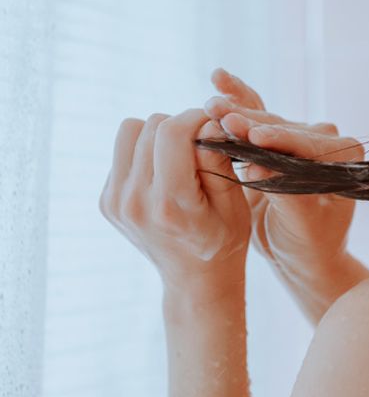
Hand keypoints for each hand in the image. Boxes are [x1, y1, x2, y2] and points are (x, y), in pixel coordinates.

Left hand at [99, 108, 251, 295]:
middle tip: (201, 144)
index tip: (214, 126)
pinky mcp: (106, 200)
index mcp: (168, 203)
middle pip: (151, 126)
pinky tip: (165, 173)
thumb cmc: (223, 239)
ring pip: (130, 131)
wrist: (195, 279)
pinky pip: (123, 150)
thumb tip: (209, 123)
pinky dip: (146, 151)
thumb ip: (218, 161)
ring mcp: (115, 201)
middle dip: (181, 125)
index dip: (196, 117)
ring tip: (180, 156)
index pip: (171, 132)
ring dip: (158, 135)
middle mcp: (133, 201)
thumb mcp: (234, 203)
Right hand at [203, 68, 364, 271]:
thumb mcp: (302, 226)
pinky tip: (218, 78)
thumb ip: (286, 196)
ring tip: (210, 104)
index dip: (278, 139)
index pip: (306, 145)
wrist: (304, 253)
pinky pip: (258, 115)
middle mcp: (327, 140)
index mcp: (345, 157)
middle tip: (219, 114)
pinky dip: (239, 99)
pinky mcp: (279, 137)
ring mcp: (302, 136)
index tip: (251, 135)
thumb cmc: (310, 245)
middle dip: (250, 123)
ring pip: (266, 120)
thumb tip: (257, 168)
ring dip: (237, 111)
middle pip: (282, 128)